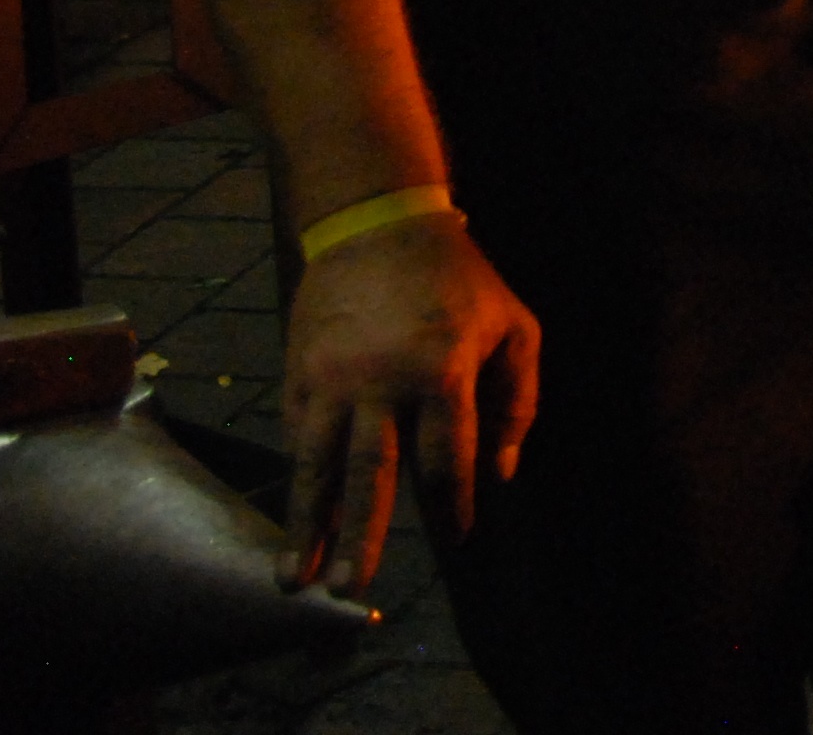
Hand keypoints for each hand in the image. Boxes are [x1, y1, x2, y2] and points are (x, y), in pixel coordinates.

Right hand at [278, 211, 540, 591]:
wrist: (378, 224)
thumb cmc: (460, 280)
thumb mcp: (514, 326)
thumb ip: (517, 400)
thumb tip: (502, 472)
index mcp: (442, 371)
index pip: (446, 457)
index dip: (454, 503)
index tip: (459, 539)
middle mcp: (381, 382)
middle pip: (372, 475)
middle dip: (363, 537)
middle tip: (352, 589)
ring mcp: (332, 380)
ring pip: (317, 467)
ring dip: (307, 526)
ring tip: (295, 579)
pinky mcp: (298, 373)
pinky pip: (297, 437)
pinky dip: (301, 478)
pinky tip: (298, 517)